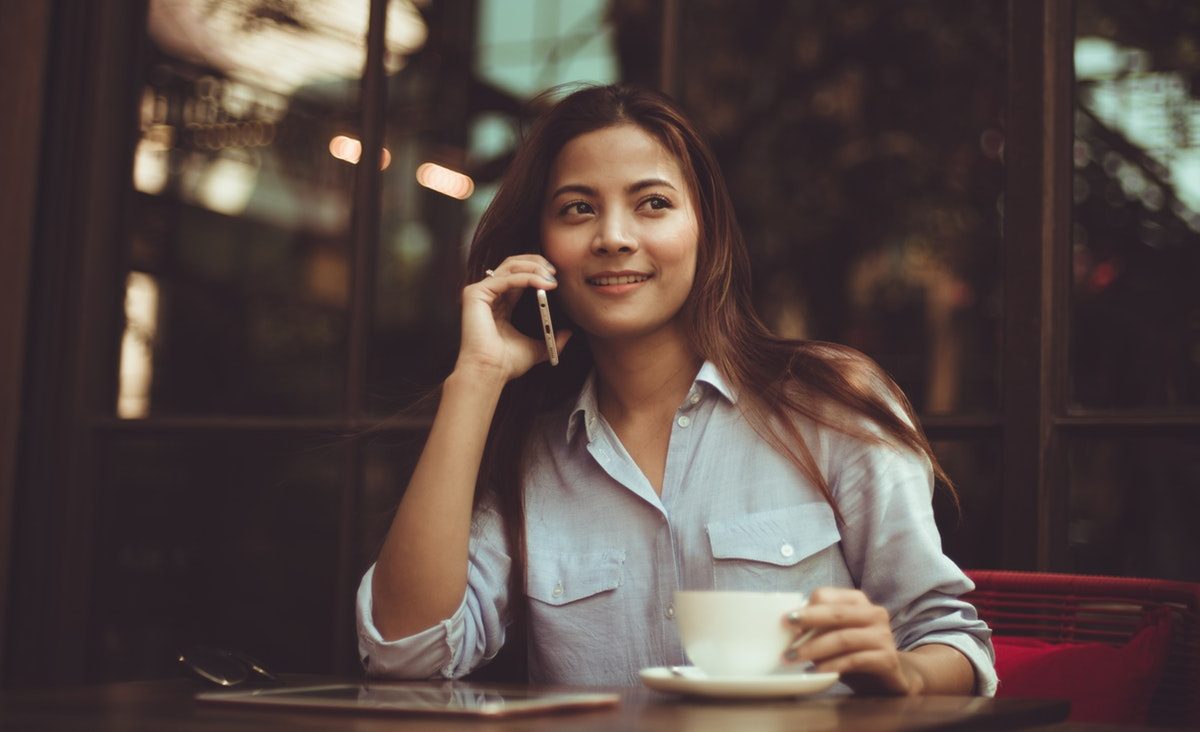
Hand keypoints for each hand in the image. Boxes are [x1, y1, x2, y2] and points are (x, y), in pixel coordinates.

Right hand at [455, 255, 571, 380]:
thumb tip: (569, 333)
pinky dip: (526, 278)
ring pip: (510, 267)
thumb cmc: (506, 363)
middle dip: (536, 263)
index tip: (556, 276)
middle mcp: (489, 295)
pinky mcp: (475, 294)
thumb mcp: (537, 348)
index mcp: (500, 304)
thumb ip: (551, 339)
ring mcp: (480, 293)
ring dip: (534, 268)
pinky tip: (542, 283)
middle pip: (513, 265)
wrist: (490, 372)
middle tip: (554, 271)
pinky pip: (506, 278)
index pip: (518, 276)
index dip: (537, 271)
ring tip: (551, 277)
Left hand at [780, 587, 918, 695]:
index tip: (785, 622)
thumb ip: (818, 626)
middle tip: (786, 635)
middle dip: (807, 622)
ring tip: (793, 658)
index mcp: (858, 601)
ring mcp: (883, 636)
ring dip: (814, 648)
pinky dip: (831, 665)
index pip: (826, 595)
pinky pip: (854, 660)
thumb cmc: (854, 651)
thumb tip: (787, 628)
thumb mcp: (835, 634)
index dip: (805, 608)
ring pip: (843, 638)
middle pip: (836, 614)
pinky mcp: (887, 659)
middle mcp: (874, 614)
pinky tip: (815, 671)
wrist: (888, 677)